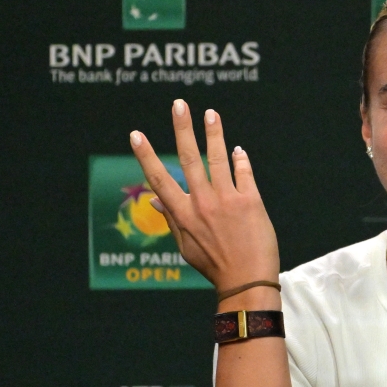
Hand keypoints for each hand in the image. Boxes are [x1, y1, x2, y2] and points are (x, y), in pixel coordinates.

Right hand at [129, 99, 279, 290]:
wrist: (247, 281)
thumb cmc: (215, 266)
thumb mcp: (185, 246)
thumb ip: (171, 219)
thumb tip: (154, 200)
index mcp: (183, 214)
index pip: (159, 178)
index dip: (146, 155)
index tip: (136, 134)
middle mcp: (203, 202)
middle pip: (189, 158)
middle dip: (183, 128)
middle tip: (179, 104)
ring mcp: (227, 200)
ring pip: (218, 158)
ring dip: (214, 133)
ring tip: (210, 113)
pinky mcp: (251, 201)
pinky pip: (244, 173)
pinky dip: (240, 159)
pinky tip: (237, 149)